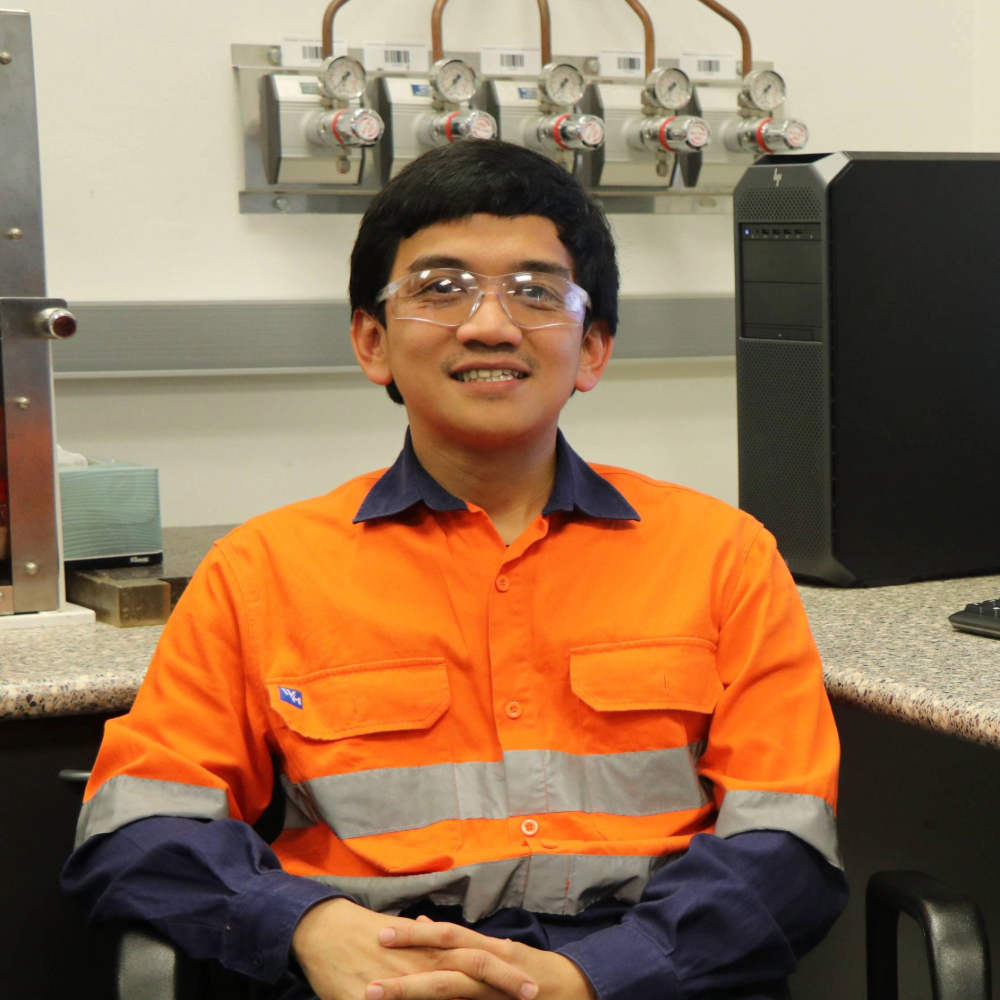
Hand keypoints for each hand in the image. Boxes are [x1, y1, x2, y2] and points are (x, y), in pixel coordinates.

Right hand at [291, 899, 538, 999]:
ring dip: (473, 999)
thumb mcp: (401, 935)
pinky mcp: (380, 997)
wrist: (326, 931)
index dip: (505, 971)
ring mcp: (406, 981)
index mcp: (433, 946)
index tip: (529, 981)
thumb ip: (422, 940)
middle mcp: (425, 961)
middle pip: (472, 972)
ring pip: (445, 991)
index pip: (478, 958)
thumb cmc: (364, 932)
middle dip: (504, 983)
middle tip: (533, 993)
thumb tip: (430, 929)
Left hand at [372, 917, 597, 999]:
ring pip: (454, 989)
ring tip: (383, 995)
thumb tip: (422, 921)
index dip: (415, 935)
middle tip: (372, 979)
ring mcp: (497, 990)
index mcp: (486, 947)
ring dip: (417, 992)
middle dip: (409, 971)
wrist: (574, 988)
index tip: (380, 933)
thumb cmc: (527, 967)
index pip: (446, 936)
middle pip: (445, 962)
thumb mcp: (493, 948)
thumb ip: (458, 941)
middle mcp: (491, 964)